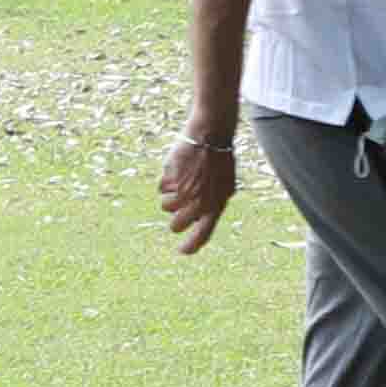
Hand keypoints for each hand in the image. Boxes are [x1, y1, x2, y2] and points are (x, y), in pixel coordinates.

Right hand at [160, 130, 238, 253]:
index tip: (182, 251)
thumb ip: (214, 202)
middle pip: (176, 225)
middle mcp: (200, 202)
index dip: (191, 246)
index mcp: (216, 205)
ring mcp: (185, 192)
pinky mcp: (172, 181)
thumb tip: (200, 220)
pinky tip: (177, 169)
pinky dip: (165, 181)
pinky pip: (161, 190)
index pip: (203, 234)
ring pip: (165, 207)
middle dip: (174, 219)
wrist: (211, 135)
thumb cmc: (219, 158)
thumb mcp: (224, 184)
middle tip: (176, 207)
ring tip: (180, 180)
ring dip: (169, 196)